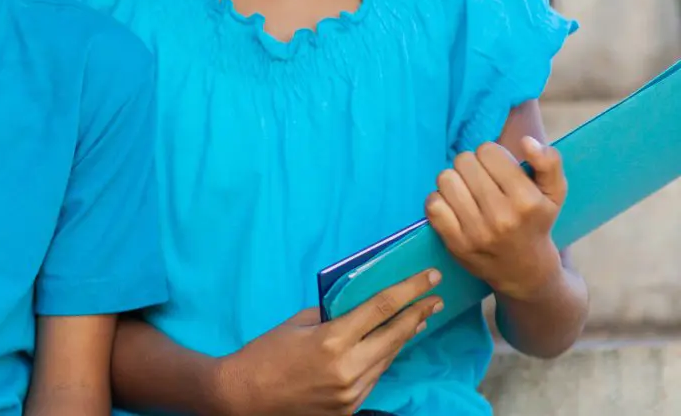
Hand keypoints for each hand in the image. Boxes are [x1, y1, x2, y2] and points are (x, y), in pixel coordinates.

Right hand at [214, 269, 441, 414]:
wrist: (245, 396)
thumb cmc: (265, 354)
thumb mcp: (295, 325)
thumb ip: (330, 315)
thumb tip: (356, 305)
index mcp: (332, 340)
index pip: (381, 309)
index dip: (409, 290)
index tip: (429, 278)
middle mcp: (348, 368)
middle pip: (395, 336)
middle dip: (417, 314)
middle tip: (435, 299)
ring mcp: (352, 391)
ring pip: (388, 359)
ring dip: (404, 337)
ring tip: (419, 320)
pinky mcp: (350, 408)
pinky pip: (375, 378)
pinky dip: (384, 359)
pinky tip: (390, 347)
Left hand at [426, 137, 565, 299]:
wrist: (525, 270)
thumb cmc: (537, 222)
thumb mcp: (554, 193)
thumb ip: (549, 162)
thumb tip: (526, 141)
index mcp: (527, 200)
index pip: (488, 151)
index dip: (491, 155)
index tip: (498, 169)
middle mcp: (501, 217)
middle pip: (464, 161)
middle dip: (471, 165)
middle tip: (481, 180)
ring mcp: (476, 232)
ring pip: (445, 178)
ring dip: (454, 180)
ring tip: (467, 191)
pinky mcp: (455, 243)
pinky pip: (432, 203)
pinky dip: (439, 199)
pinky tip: (454, 205)